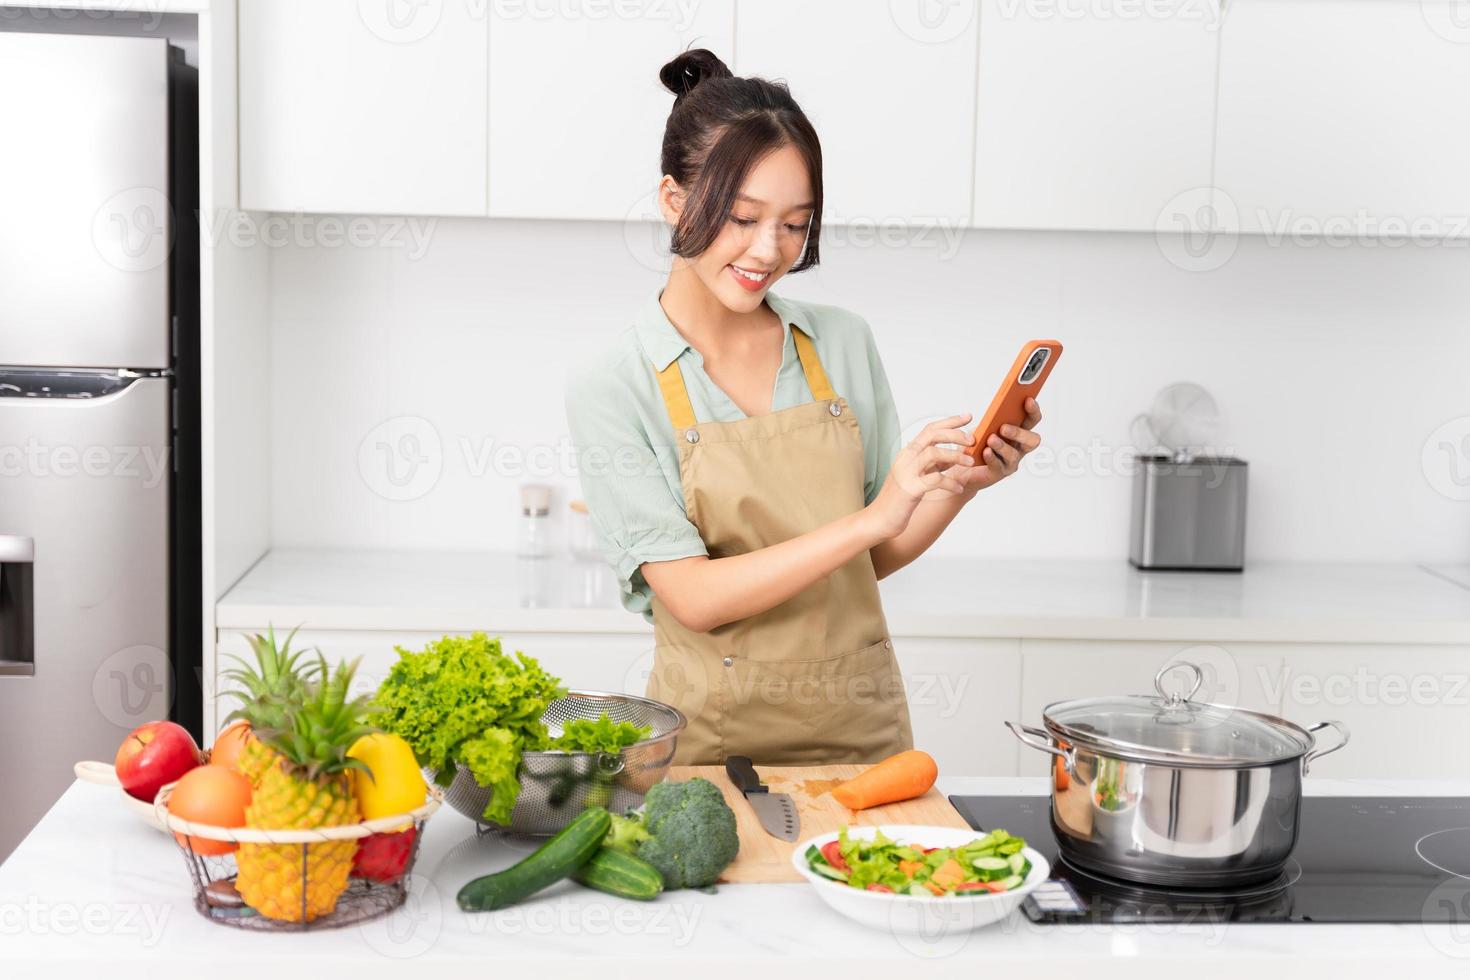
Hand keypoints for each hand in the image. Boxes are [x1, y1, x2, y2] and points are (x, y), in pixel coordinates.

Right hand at [863, 413, 974, 539]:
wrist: (878, 519)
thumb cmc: (899, 499)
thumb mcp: (918, 476)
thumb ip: (934, 464)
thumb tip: (955, 455)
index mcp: (908, 453)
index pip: (930, 429)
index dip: (950, 421)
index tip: (968, 416)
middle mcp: (906, 458)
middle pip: (932, 435)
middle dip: (955, 434)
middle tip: (972, 440)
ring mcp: (906, 472)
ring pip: (934, 453)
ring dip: (956, 456)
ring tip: (971, 463)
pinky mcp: (910, 489)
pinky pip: (934, 480)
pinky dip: (950, 482)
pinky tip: (959, 488)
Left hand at [947, 398, 1043, 493]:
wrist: (962, 465)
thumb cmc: (976, 443)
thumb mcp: (982, 426)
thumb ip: (992, 419)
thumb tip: (996, 410)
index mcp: (1018, 432)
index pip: (1032, 420)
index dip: (1033, 410)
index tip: (1027, 400)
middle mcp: (1018, 447)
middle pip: (1032, 440)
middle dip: (1019, 433)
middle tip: (1004, 427)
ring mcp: (1010, 461)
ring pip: (1014, 455)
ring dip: (1002, 446)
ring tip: (991, 439)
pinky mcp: (999, 473)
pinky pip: (998, 466)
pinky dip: (992, 457)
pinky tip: (985, 451)